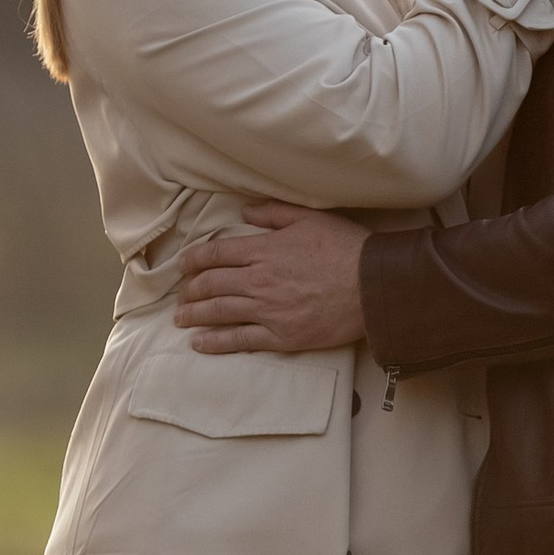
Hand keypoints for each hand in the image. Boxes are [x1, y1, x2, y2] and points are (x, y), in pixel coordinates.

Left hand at [175, 203, 368, 354]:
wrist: (373, 285)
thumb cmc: (346, 248)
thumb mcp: (310, 218)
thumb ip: (274, 213)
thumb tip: (245, 211)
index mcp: (263, 250)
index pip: (216, 254)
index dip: (194, 259)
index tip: (183, 265)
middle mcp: (258, 281)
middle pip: (211, 284)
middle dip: (190, 290)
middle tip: (181, 294)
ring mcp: (267, 311)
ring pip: (219, 312)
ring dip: (194, 315)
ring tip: (180, 319)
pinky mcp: (281, 336)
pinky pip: (240, 340)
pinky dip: (215, 342)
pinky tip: (199, 343)